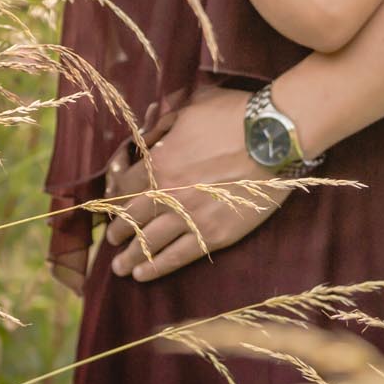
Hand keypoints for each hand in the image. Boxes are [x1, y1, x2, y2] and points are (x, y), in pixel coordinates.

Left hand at [99, 84, 290, 280]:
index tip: (109, 206)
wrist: (274, 138)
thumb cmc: (233, 115)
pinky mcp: (215, 234)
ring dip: (130, 256)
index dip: (113, 198)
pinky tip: (143, 274)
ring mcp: (191, 217)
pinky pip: (180, 255)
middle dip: (118, 231)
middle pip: (132, 217)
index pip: (124, 186)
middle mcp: (168, 194)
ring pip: (150, 242)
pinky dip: (158, 267)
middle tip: (110, 240)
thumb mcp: (190, 109)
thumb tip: (148, 138)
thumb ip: (165, 127)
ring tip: (120, 267)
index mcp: (159, 162)